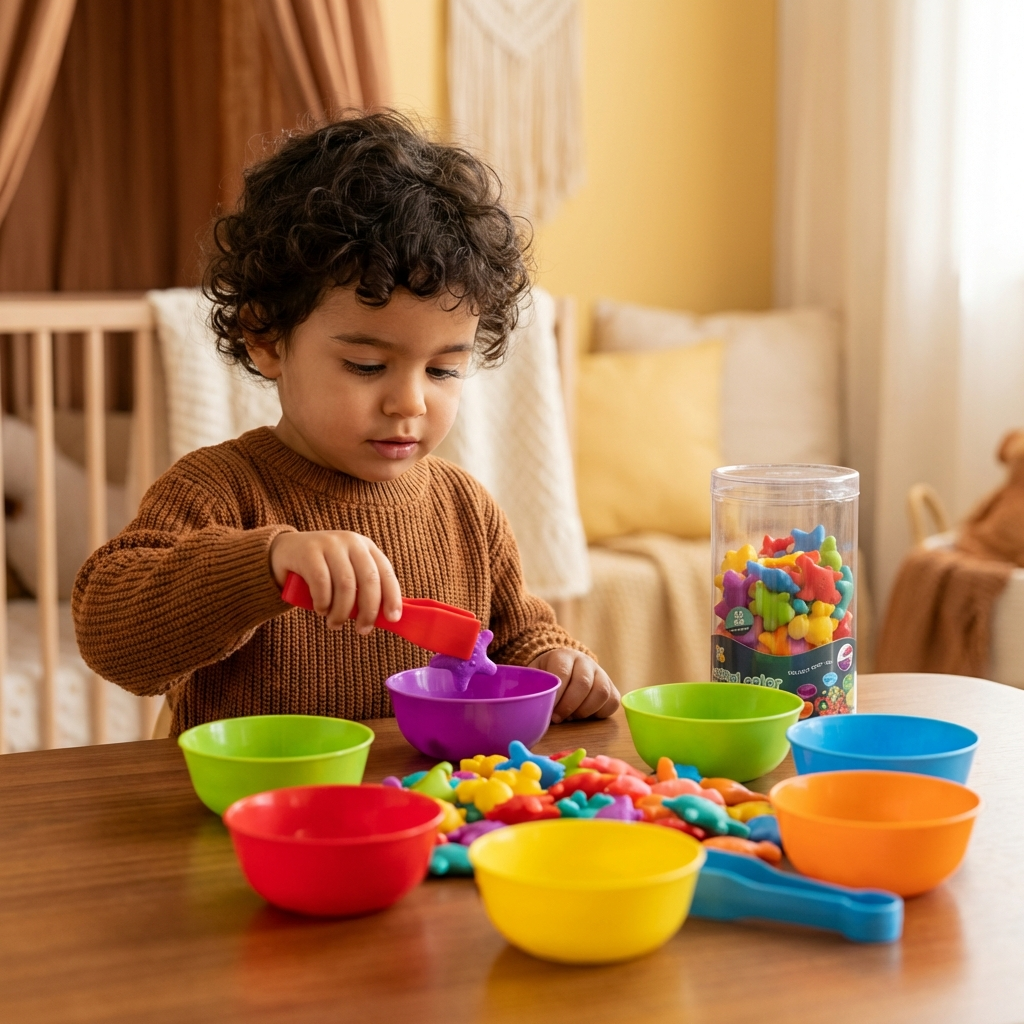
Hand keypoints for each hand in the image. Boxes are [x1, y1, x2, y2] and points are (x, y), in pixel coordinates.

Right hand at [269, 530, 401, 632]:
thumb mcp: (346, 575)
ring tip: (335, 624)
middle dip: (368, 610)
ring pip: (345, 585)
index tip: (392, 618)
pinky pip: (322, 583)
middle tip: (362, 630)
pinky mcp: (309, 552)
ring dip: (342, 611)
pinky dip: (324, 602)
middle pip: (368, 579)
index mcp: (366, 547)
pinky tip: (321, 610)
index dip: (392, 596)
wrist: (285, 552)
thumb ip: (363, 590)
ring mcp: (330, 544)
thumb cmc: (322, 571)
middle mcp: (351, 541)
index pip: (385, 572)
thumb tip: (386, 618)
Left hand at [529, 649, 619, 722]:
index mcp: (563, 656)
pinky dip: (599, 713)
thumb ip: (531, 687)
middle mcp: (584, 661)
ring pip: (602, 692)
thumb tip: (524, 705)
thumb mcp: (535, 676)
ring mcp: (600, 673)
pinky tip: (584, 715)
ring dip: (585, 711)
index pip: (563, 672)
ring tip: (571, 717)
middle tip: (557, 718)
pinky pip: (612, 701)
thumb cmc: (546, 676)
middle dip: (569, 706)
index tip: (549, 711)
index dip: (557, 695)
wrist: (564, 666)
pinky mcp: (611, 686)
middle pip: (584, 683)